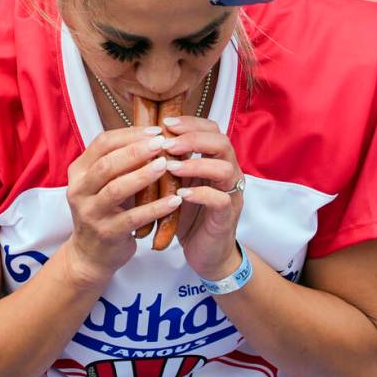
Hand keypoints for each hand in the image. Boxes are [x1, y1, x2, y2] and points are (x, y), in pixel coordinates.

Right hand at [65, 126, 183, 287]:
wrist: (91, 254)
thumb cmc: (105, 209)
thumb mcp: (104, 182)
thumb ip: (121, 161)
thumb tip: (155, 134)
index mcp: (79, 171)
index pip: (102, 143)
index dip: (130, 134)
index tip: (156, 130)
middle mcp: (79, 190)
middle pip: (107, 164)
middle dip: (136, 151)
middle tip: (162, 143)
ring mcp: (90, 213)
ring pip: (117, 189)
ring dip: (144, 175)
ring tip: (167, 165)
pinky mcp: (106, 233)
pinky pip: (133, 218)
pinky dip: (156, 208)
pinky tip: (175, 200)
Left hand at [161, 116, 243, 279]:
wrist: (206, 253)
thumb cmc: (190, 215)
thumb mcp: (178, 183)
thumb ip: (171, 162)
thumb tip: (145, 139)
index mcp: (216, 161)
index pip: (212, 130)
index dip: (190, 123)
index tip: (165, 123)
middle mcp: (229, 173)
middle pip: (222, 142)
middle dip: (192, 139)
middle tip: (167, 144)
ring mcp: (231, 194)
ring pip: (224, 168)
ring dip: (195, 164)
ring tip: (170, 167)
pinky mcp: (227, 216)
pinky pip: (220, 199)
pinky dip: (200, 194)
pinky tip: (180, 195)